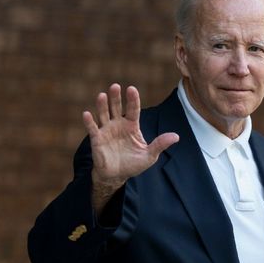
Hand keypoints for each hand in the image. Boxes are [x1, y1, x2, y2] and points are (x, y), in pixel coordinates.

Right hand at [85, 83, 178, 212]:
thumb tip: (176, 137)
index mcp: (131, 126)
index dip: (132, 100)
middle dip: (116, 97)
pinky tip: (87, 114)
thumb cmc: (133, 164)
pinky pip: (92, 129)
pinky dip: (89, 122)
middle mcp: (118, 125)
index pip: (133, 110)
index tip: (132, 89)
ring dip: (102, 105)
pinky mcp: (97, 139)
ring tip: (102, 95)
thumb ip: (160, 144)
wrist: (117, 176)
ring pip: (103, 114)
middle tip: (115, 86)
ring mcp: (106, 131)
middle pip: (116, 107)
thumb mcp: (149, 155)